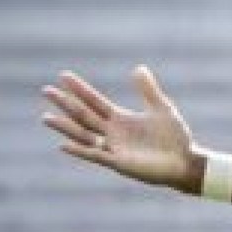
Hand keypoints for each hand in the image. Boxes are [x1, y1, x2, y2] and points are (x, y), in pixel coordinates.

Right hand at [41, 66, 197, 189]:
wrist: (185, 162)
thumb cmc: (175, 138)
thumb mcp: (161, 109)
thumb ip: (148, 90)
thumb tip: (138, 68)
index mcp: (120, 119)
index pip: (94, 101)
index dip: (80, 89)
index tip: (63, 75)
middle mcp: (112, 133)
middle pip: (83, 115)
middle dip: (65, 103)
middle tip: (46, 90)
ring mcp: (113, 148)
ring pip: (83, 136)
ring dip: (65, 127)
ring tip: (46, 117)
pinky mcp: (118, 163)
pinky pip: (95, 156)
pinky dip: (80, 150)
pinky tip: (63, 144)